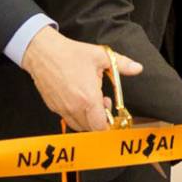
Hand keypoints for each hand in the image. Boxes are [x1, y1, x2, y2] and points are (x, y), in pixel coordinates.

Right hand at [22, 27, 143, 130]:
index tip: (112, 113)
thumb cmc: (71, 53)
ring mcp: (61, 109)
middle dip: (100, 120)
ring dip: (87, 119)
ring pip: (78, 125)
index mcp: (88, 98)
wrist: (43, 52)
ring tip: (91, 101)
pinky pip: (67, 118)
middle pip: (90, 128)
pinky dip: (76, 114)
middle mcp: (74, 108)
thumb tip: (138, 68)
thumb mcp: (101, 56)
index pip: (100, 126)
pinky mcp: (53, 107)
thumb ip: (122, 64)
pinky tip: (78, 99)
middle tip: (103, 102)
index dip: (109, 124)